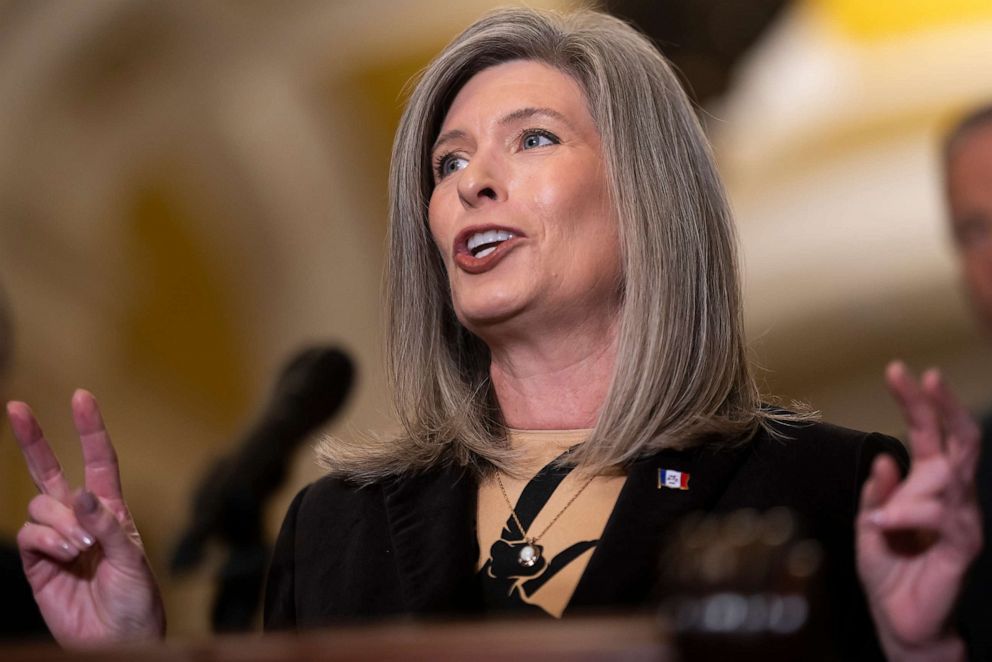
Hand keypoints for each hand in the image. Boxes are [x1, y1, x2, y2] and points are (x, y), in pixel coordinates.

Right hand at [7, 390, 165, 646]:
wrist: (118, 637)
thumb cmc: (136, 597)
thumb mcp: (132, 559)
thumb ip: (108, 525)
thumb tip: (82, 494)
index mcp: (110, 509)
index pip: (98, 461)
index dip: (89, 429)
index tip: (81, 396)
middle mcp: (80, 518)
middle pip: (48, 471)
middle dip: (32, 439)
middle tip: (15, 407)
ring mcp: (55, 539)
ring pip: (39, 506)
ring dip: (59, 522)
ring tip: (81, 549)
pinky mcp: (36, 563)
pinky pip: (28, 536)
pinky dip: (46, 540)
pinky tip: (66, 556)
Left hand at [857, 362, 981, 661]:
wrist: (900, 619)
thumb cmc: (889, 568)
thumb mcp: (869, 525)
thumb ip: (876, 493)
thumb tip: (885, 459)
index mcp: (927, 485)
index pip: (929, 433)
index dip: (917, 401)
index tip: (900, 369)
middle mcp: (951, 496)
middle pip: (958, 442)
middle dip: (943, 407)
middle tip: (926, 378)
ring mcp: (963, 520)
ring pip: (947, 481)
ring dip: (907, 494)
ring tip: (881, 518)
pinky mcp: (964, 547)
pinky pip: (944, 519)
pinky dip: (909, 517)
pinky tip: (886, 524)